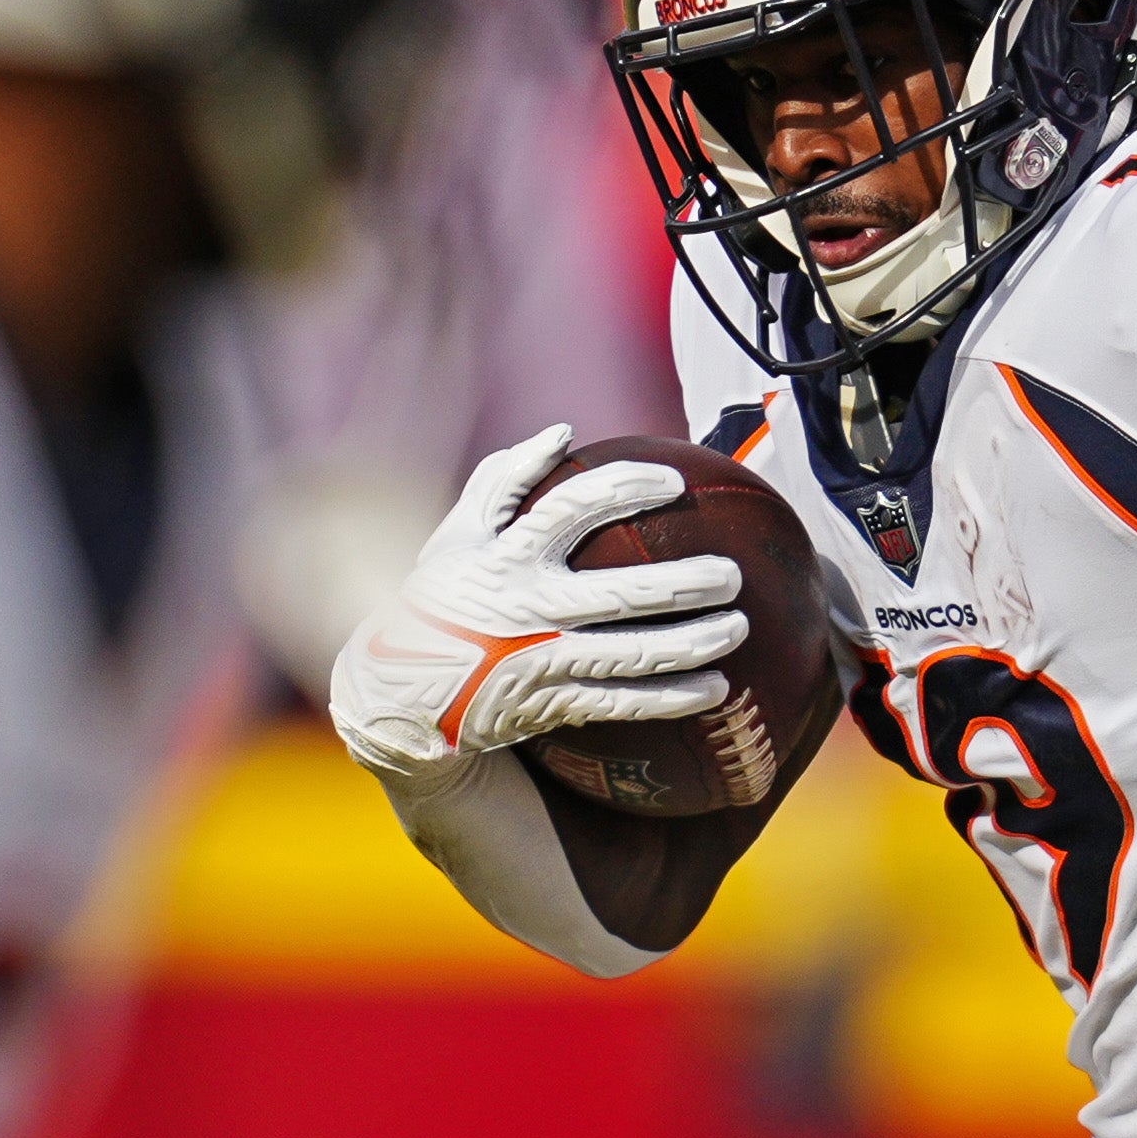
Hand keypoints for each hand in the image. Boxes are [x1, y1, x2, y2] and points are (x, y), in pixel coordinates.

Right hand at [329, 426, 745, 797]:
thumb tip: (562, 432)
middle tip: (731, 574)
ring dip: (691, 644)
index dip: (627, 490)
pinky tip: (716, 688)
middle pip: (621, 593)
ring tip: (739, 628)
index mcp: (508, 559)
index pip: (574, 510)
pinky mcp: (552, 705)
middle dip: (683, 583)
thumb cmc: (438, 601)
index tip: (675, 482)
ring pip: (632, 656)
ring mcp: (544, 662)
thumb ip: (505, 481)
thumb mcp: (455, 537)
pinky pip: (623, 704)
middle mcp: (530, 611)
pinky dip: (671, 698)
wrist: (397, 694)